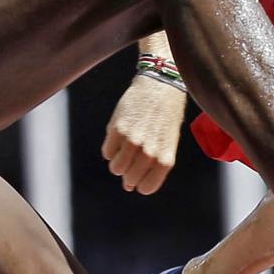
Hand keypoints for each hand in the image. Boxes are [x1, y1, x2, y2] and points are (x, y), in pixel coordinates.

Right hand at [101, 74, 186, 194]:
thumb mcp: (166, 142)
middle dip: (129, 173)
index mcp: (165, 158)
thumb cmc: (166, 116)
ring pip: (115, 168)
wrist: (160, 85)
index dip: (141, 183)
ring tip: (125, 147)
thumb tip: (128, 186)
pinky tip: (120, 136)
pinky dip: (111, 148)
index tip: (140, 175)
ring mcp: (132, 141)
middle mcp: (149, 152)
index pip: (146, 188)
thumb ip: (151, 165)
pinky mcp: (117, 129)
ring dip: (118, 161)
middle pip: (129, 179)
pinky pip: (107, 152)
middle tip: (133, 156)